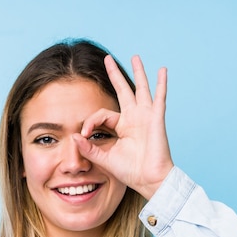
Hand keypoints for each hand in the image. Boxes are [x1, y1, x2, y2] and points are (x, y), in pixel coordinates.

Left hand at [73, 54, 173, 199]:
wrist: (148, 180)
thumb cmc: (130, 171)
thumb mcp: (103, 158)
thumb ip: (88, 148)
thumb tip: (74, 136)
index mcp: (122, 127)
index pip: (103, 114)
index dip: (91, 121)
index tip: (85, 133)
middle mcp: (134, 118)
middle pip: (122, 90)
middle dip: (114, 74)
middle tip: (107, 59)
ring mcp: (146, 117)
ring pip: (140, 89)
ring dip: (138, 72)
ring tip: (134, 57)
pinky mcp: (156, 119)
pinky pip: (159, 98)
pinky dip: (161, 84)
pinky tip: (162, 70)